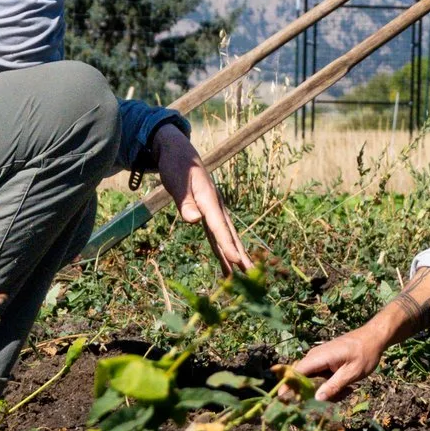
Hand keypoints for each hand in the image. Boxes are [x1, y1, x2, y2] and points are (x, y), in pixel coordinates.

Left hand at [150, 124, 250, 272]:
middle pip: (230, 234)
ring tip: (245, 276)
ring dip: (235, 256)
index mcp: (208, 199)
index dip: (227, 244)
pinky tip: (228, 265)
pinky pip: (218, 236)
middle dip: (241, 255)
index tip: (236, 261)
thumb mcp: (177, 182)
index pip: (219, 225)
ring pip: (227, 237)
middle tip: (252, 274)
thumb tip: (193, 219)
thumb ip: (185, 202)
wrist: (181, 154)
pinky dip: (224, 250)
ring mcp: (214, 211)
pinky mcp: (209, 214)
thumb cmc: (177, 167)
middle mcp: (216, 206)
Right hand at [283, 267, 429, 402]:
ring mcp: (322, 360)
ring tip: (350, 389)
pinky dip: (335, 389)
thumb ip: (335, 386)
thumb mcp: (356, 371)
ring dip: (329, 393)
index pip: (291, 373)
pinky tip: (351, 387)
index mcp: (318, 356)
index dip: (286, 390)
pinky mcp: (329, 363)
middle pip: (302, 383)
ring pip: (315, 385)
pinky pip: (325, 383)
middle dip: (314, 395)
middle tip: (338, 395)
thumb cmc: (371, 350)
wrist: (383, 332)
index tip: (289, 404)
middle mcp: (315, 356)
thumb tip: (316, 399)